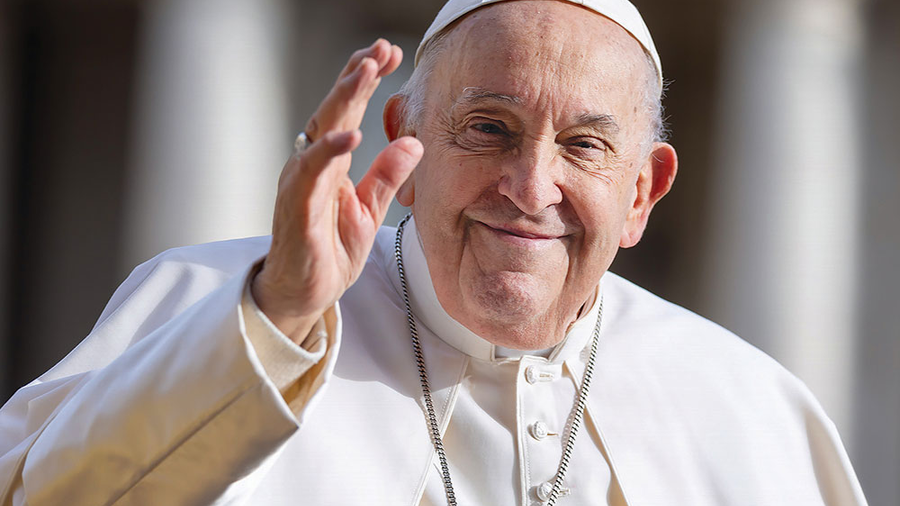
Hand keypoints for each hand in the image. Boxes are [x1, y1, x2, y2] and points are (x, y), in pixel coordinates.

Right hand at [252, 39, 422, 343]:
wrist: (304, 294)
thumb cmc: (330, 251)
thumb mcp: (369, 211)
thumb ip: (387, 176)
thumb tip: (413, 143)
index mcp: (330, 163)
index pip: (349, 112)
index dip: (366, 81)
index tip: (391, 54)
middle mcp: (312, 165)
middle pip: (333, 110)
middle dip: (356, 76)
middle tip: (380, 49)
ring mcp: (301, 183)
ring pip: (320, 130)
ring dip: (343, 98)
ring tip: (366, 71)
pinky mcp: (296, 206)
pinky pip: (310, 173)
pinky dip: (329, 151)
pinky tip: (351, 134)